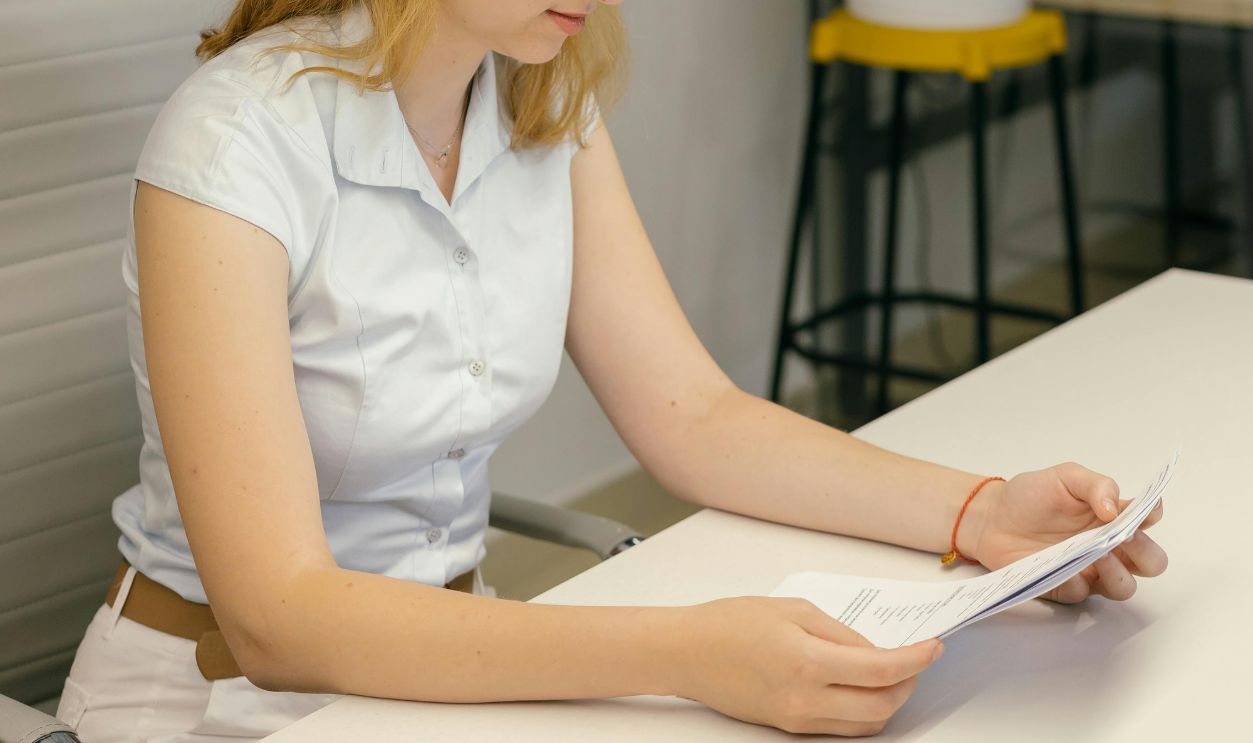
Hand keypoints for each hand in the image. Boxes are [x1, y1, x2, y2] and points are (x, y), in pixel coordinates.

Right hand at [675, 597, 941, 735]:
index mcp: (809, 662)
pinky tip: (861, 688)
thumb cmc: (729, 623)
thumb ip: (841, 632)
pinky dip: (862, 712)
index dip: (917, 659)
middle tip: (915, 660)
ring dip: (888, 702)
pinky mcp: (789, 727)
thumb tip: (875, 651)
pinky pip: (841, 728)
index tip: (932, 647)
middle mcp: (806, 699)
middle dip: (908, 683)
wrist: (687, 653)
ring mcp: (798, 719)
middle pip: (882, 706)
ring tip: (891, 674)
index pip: (883, 669)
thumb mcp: (793, 609)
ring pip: (866, 724)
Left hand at [962, 463, 1167, 602]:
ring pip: (1125, 587)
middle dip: (1145, 553)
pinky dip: (1078, 584)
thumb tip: (1116, 508)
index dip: (1151, 516)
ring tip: (1098, 555)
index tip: (1139, 512)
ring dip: (1119, 574)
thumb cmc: (1030, 495)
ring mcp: (1089, 569)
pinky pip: (1083, 594)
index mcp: (1113, 517)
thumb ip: (1097, 485)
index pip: (1149, 519)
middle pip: (1151, 562)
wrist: (992, 517)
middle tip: (1123, 539)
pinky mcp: (1065, 587)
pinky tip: (1066, 570)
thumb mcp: (1065, 477)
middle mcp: (1108, 546)